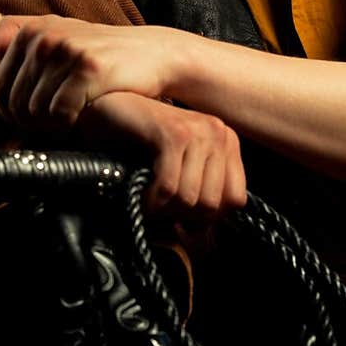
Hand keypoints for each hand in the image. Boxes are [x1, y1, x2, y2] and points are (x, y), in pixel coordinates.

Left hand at [0, 14, 184, 127]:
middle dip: (33, 123)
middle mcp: (44, 37)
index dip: (15, 115)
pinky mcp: (88, 69)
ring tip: (72, 119)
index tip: (39, 118)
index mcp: (31, 31)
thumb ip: (19, 34)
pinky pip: (60, 113)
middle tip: (57, 125)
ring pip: (36, 111)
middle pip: (15, 104)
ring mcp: (65, 51)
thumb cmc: (103, 51)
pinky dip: (70, 124)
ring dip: (52, 125)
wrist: (154, 54)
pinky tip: (84, 117)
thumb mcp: (62, 33)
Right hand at [81, 91, 245, 221]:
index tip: (182, 216)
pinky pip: (169, 187)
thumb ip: (199, 190)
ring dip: (164, 210)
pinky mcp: (173, 134)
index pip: (236, 200)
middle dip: (182, 216)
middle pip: (213, 204)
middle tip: (160, 209)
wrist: (109, 108)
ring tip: (149, 201)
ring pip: (191, 199)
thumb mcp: (181, 166)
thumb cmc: (141, 141)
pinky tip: (142, 196)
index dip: (207, 217)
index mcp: (227, 141)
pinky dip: (152, 201)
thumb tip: (205, 238)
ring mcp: (198, 131)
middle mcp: (219, 133)